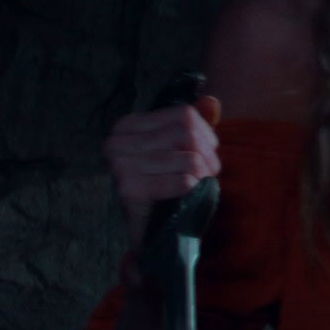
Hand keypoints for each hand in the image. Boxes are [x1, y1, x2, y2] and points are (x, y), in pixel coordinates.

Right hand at [104, 95, 222, 250]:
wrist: (150, 228)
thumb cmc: (167, 181)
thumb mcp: (182, 148)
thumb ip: (196, 123)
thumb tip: (212, 101)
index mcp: (128, 125)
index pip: (184, 114)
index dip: (207, 134)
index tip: (209, 151)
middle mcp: (117, 142)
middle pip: (187, 134)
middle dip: (208, 156)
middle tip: (209, 172)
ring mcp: (120, 166)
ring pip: (188, 157)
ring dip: (204, 174)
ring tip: (199, 183)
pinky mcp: (129, 190)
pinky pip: (182, 181)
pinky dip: (193, 188)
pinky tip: (187, 195)